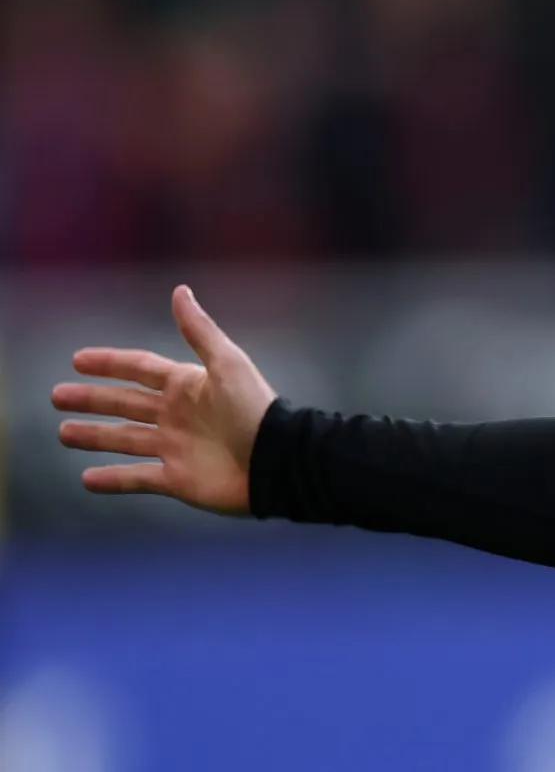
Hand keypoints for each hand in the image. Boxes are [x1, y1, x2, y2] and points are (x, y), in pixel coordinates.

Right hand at [54, 285, 278, 516]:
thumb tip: (180, 291)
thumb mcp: (227, 364)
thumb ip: (199, 331)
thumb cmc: (255, 411)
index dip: (110, 363)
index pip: (139, 370)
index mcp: (186, 387)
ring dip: (95, 437)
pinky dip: (113, 480)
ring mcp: (176, 449)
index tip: (78, 360)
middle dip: (92, 400)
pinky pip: (138, 479)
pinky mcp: (178, 480)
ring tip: (65, 433)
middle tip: (57, 396)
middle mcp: (177, 416)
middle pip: (124, 404)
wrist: (279, 463)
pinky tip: (87, 479)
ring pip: (124, 440)